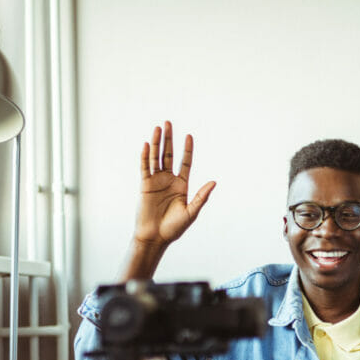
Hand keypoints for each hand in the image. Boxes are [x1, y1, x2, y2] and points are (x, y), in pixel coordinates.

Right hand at [136, 121, 215, 247]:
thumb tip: (214, 182)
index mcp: (182, 185)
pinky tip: (146, 145)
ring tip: (157, 128)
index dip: (187, 149)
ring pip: (156, 157)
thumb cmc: (174, 228)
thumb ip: (201, 197)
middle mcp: (168, 180)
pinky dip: (145, 156)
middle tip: (168, 122)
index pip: (185, 162)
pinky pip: (144, 168)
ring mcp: (156, 181)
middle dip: (169, 139)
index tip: (189, 136)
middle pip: (169, 155)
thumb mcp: (191, 212)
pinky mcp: (145, 185)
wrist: (156, 237)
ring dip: (156, 143)